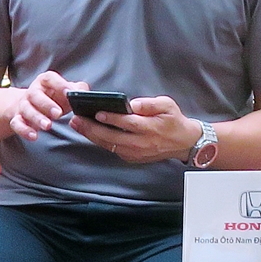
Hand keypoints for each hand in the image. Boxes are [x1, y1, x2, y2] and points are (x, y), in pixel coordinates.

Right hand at [5, 69, 70, 141]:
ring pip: (27, 109)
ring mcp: (24, 105)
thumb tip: (84, 92)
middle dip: (46, 104)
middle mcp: (32, 92)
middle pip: (35, 95)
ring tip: (48, 126)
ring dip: (37, 118)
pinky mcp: (17, 119)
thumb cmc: (54, 98)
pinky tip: (34, 136)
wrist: (31, 106)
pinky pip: (17, 124)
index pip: (50, 78)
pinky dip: (24, 130)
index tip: (69, 93)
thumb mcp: (65, 93)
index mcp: (45, 82)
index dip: (59, 84)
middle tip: (58, 114)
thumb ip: (77, 90)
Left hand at [70, 94, 198, 164]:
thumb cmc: (173, 120)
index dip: (111, 118)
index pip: (127, 123)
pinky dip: (100, 141)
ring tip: (78, 125)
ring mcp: (135, 152)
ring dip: (92, 135)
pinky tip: (90, 132)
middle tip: (77, 119)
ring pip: (109, 145)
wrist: (183, 142)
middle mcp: (141, 143)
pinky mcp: (132, 158)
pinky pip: (112, 149)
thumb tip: (132, 104)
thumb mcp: (167, 105)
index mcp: (150, 128)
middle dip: (92, 128)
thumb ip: (150, 104)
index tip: (97, 112)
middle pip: (112, 137)